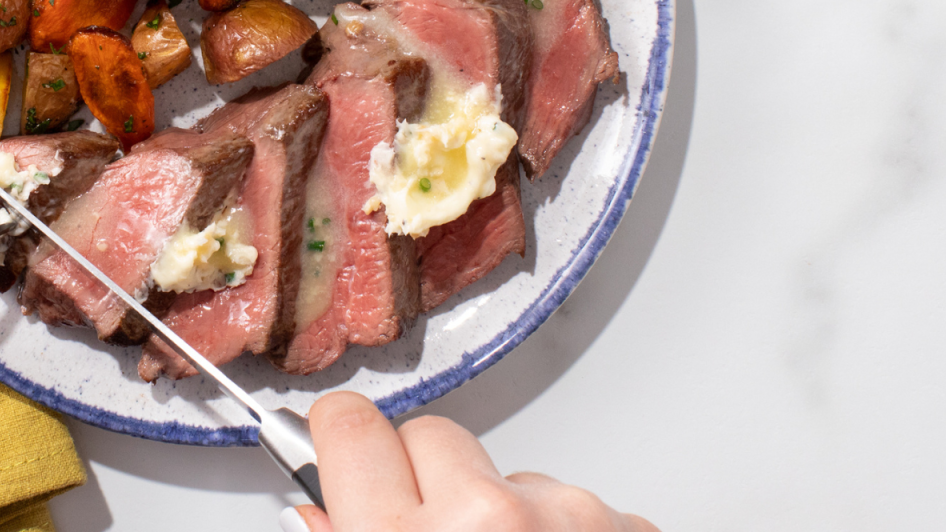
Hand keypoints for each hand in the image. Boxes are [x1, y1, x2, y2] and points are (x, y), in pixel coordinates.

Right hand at [285, 392, 658, 531]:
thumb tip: (318, 508)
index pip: (347, 423)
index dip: (344, 445)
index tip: (346, 457)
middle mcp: (487, 517)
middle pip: (431, 434)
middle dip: (426, 478)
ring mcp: (567, 516)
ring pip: (508, 472)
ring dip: (503, 512)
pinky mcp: (626, 524)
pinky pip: (573, 504)